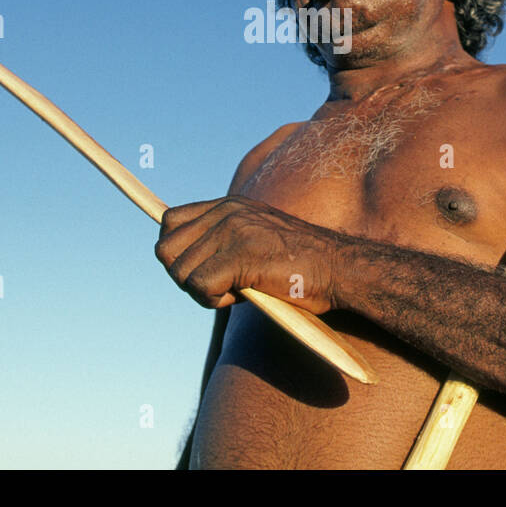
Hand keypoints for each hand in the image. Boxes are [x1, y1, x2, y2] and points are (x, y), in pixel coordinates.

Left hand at [155, 195, 342, 313]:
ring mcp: (233, 231)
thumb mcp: (255, 240)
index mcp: (228, 205)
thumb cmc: (300, 266)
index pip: (170, 222)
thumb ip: (222, 243)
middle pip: (165, 249)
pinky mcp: (241, 255)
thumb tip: (180, 264)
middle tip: (216, 287)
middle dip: (183, 276)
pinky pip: (198, 286)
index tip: (202, 270)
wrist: (340, 269)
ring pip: (179, 271)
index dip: (178, 253)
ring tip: (233, 292)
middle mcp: (227, 212)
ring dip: (199, 292)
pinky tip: (240, 297)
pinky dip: (212, 301)